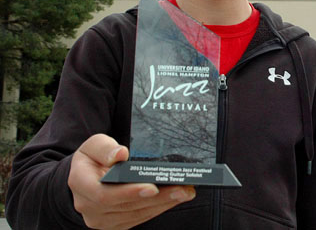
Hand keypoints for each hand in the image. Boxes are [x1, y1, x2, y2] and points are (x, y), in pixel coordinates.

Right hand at [68, 134, 195, 228]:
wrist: (85, 175)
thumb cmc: (93, 157)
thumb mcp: (94, 144)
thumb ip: (105, 148)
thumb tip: (120, 154)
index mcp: (80, 184)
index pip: (104, 194)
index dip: (129, 193)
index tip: (152, 187)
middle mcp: (88, 206)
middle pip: (126, 206)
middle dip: (157, 198)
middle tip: (180, 188)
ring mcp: (101, 219)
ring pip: (135, 215)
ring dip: (162, 204)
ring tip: (183, 192)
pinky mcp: (114, 223)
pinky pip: (138, 218)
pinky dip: (157, 208)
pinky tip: (172, 198)